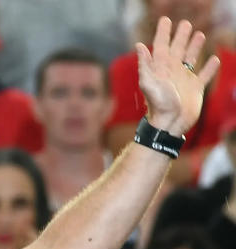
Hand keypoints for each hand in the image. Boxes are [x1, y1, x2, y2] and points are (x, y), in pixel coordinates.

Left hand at [138, 17, 220, 134]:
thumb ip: (145, 65)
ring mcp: (185, 79)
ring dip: (195, 46)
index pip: (161, 45)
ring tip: (199, 34)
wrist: (170, 123)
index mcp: (161, 67)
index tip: (166, 20)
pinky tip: (215, 59)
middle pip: (178, 48)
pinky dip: (210, 68)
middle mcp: (173, 71)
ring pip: (191, 58)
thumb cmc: (158, 105)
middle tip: (185, 23)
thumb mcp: (148, 83)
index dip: (163, 32)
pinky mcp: (196, 89)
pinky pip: (204, 75)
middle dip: (181, 36)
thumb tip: (139, 46)